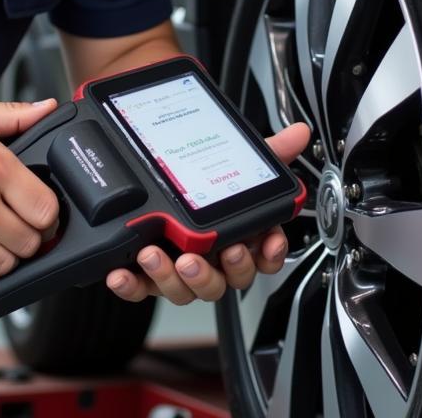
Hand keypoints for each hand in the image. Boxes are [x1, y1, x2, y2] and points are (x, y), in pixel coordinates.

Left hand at [104, 122, 310, 303]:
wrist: (163, 176)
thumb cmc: (210, 181)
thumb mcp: (238, 161)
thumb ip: (271, 149)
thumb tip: (299, 132)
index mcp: (240, 239)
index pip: (262, 259)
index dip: (267, 256)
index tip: (264, 244)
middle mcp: (212, 260)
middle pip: (221, 282)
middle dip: (208, 273)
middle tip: (195, 257)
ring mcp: (180, 269)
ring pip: (183, 289)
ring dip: (168, 277)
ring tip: (154, 254)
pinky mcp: (149, 275)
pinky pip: (142, 288)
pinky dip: (132, 285)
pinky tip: (121, 273)